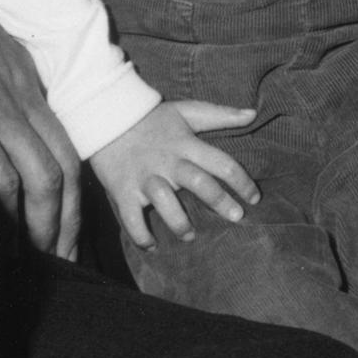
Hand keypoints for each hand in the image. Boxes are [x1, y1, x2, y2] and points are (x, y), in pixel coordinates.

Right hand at [0, 0, 81, 256]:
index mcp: (22, 76)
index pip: (62, 144)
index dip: (68, 193)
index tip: (63, 227)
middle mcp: (20, 93)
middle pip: (64, 169)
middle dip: (67, 221)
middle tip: (62, 261)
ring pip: (41, 178)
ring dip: (42, 227)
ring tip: (34, 263)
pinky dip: (3, 211)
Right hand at [90, 102, 257, 252]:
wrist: (104, 117)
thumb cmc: (150, 119)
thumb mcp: (185, 111)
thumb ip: (220, 115)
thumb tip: (253, 114)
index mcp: (185, 145)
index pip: (221, 163)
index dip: (242, 181)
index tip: (254, 198)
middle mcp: (167, 162)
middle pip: (198, 182)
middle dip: (220, 201)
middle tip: (236, 217)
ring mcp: (143, 177)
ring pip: (164, 201)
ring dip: (179, 222)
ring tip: (189, 235)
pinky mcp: (122, 189)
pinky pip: (131, 217)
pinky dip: (140, 235)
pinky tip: (151, 245)